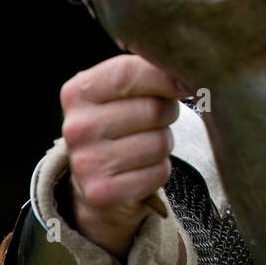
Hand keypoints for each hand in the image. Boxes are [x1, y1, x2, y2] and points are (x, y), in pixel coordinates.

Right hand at [59, 54, 190, 259]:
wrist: (96, 173)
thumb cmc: (122, 118)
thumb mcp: (125, 87)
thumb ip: (150, 70)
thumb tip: (188, 75)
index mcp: (79, 92)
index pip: (128, 73)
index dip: (165, 77)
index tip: (184, 84)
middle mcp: (77, 127)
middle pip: (154, 109)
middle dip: (167, 113)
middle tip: (155, 120)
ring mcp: (87, 163)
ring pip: (160, 143)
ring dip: (164, 144)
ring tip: (145, 143)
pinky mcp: (103, 193)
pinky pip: (159, 173)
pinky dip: (159, 170)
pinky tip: (141, 168)